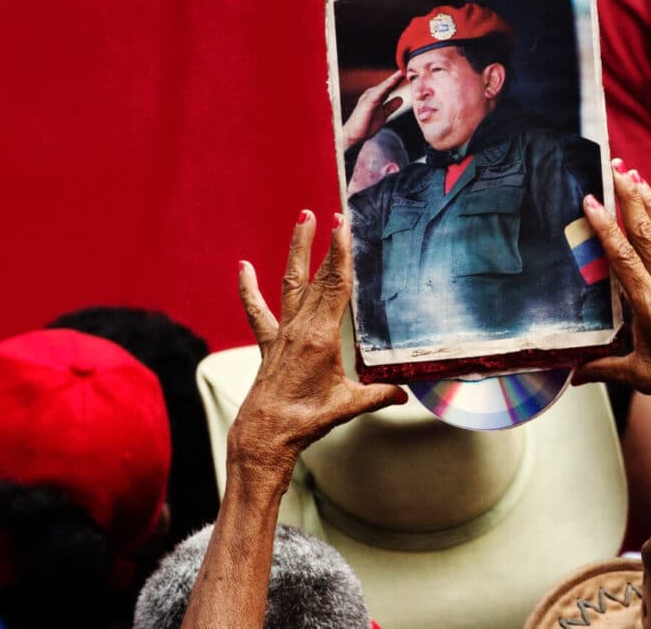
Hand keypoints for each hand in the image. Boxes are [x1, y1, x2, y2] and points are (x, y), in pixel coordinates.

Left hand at [227, 211, 406, 499]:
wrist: (266, 434)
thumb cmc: (308, 420)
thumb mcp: (349, 406)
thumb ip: (379, 395)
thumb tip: (406, 393)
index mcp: (322, 337)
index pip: (336, 286)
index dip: (340, 254)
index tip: (342, 225)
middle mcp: (300, 328)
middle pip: (316, 277)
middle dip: (324, 244)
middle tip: (330, 215)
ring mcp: (282, 333)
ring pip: (289, 283)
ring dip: (296, 251)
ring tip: (301, 219)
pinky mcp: (269, 343)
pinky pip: (257, 310)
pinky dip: (249, 289)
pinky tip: (243, 267)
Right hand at [342, 71, 404, 147]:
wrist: (353, 136)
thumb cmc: (366, 125)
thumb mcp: (383, 114)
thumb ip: (390, 106)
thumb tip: (400, 98)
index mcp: (376, 96)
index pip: (389, 87)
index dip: (399, 80)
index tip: (408, 73)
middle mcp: (372, 93)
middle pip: (388, 84)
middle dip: (398, 76)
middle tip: (408, 66)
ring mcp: (369, 96)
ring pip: (385, 86)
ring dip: (394, 78)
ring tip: (403, 71)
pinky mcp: (368, 101)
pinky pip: (380, 92)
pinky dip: (388, 85)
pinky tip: (394, 80)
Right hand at [574, 160, 650, 423]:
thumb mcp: (642, 377)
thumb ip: (605, 370)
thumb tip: (573, 376)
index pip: (623, 258)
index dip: (606, 228)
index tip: (591, 201)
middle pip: (646, 233)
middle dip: (629, 198)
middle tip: (614, 168)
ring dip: (650, 202)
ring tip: (635, 175)